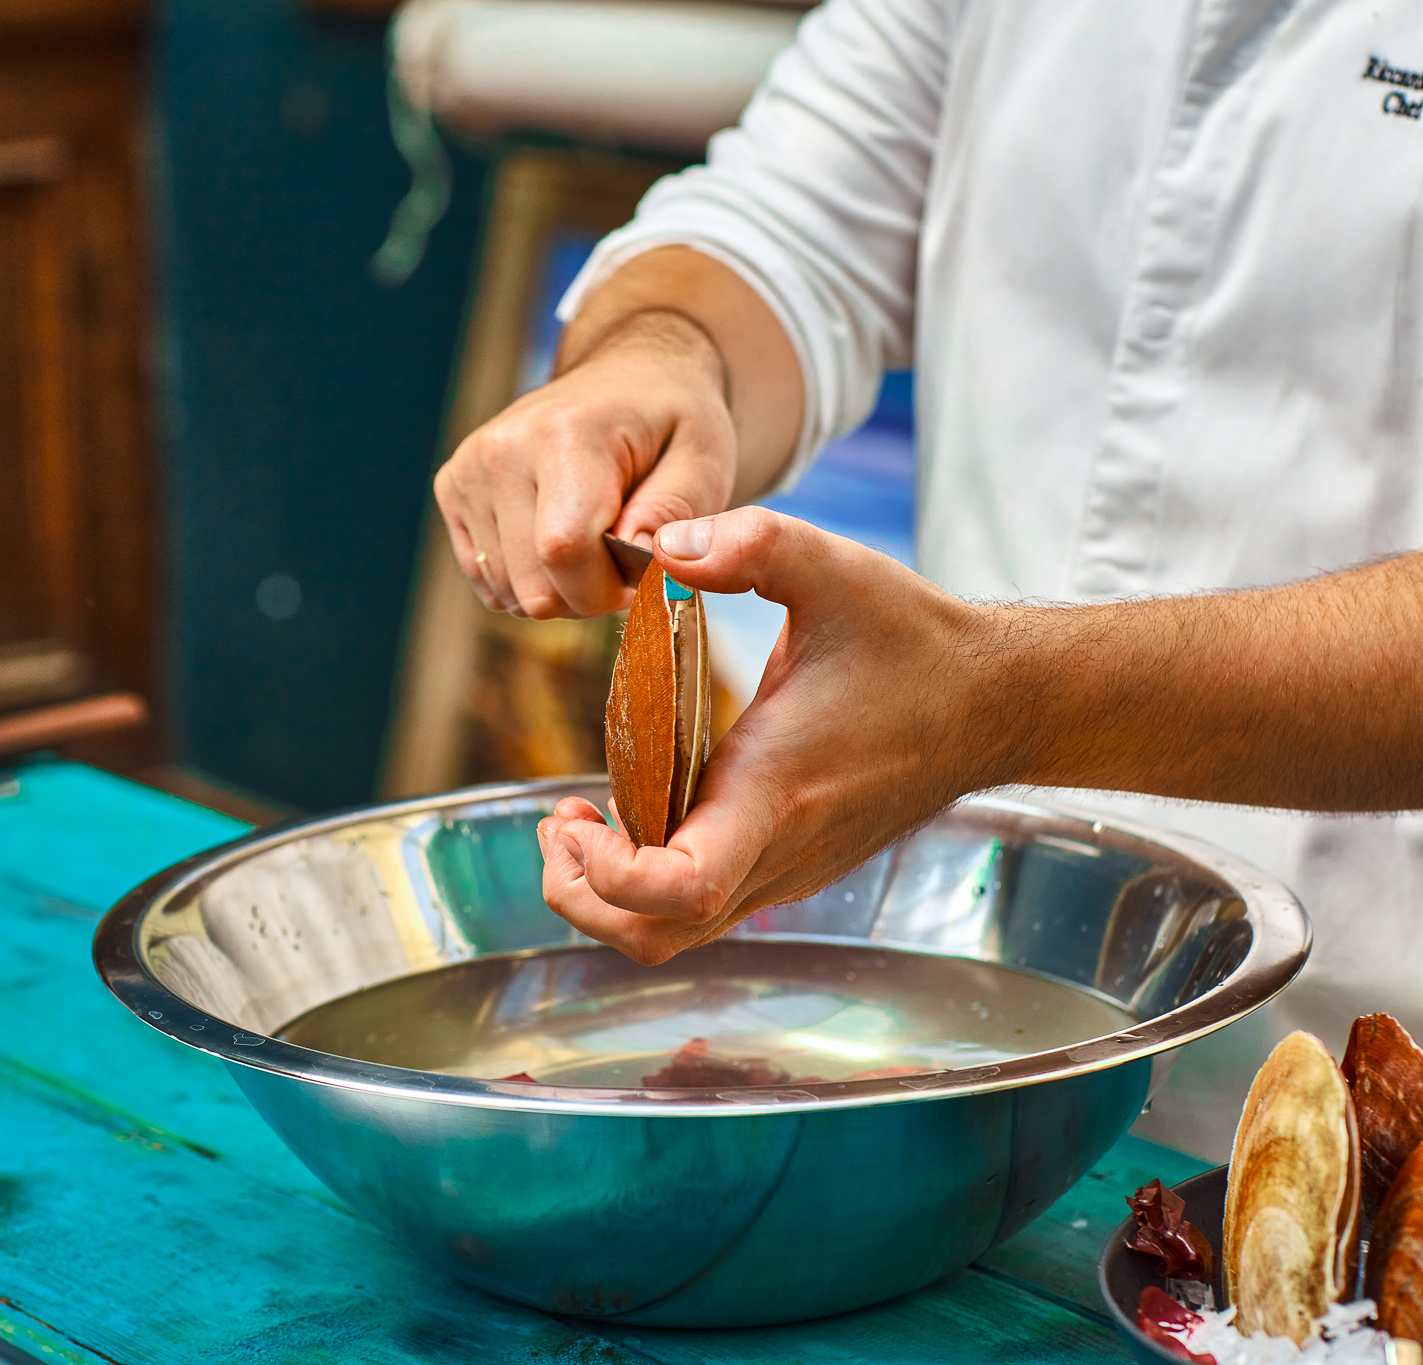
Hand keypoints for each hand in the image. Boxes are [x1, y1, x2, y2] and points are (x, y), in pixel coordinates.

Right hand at [434, 311, 735, 618]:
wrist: (625, 378)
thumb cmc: (670, 422)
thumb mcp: (702, 458)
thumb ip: (677, 512)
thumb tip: (640, 557)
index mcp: (564, 434)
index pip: (564, 552)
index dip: (607, 589)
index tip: (642, 573)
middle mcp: (501, 450)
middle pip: (533, 586)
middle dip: (587, 594)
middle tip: (621, 557)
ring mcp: (469, 470)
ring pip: (509, 592)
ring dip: (558, 589)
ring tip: (592, 543)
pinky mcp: (452, 488)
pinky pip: (487, 579)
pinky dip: (528, 578)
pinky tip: (556, 539)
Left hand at [536, 507, 1000, 964]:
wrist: (996, 703)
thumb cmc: (912, 640)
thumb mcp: (833, 567)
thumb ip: (749, 542)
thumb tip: (662, 549)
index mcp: (775, 790)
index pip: (681, 889)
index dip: (608, 873)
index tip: (577, 813)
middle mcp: (776, 851)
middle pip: (652, 937)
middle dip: (579, 895)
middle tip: (559, 822)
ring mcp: (784, 871)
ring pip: (672, 938)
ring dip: (605, 897)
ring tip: (579, 825)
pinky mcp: (788, 869)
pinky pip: (699, 911)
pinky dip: (644, 887)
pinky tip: (631, 817)